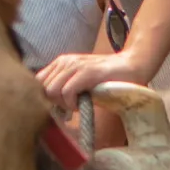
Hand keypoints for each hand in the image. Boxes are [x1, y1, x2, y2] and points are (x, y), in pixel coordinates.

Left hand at [36, 48, 154, 106]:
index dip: (44, 97)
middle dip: (53, 102)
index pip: (36, 82)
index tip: (58, 107)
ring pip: (52, 90)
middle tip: (69, 107)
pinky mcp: (87, 72)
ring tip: (76, 105)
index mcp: (60, 63)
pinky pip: (67, 91)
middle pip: (41, 88)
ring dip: (62, 104)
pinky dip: (72, 104)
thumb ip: (63, 87)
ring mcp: (75, 66)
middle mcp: (64, 62)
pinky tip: (81, 105)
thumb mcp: (79, 81)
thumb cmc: (106, 78)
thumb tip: (47, 105)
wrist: (132, 66)